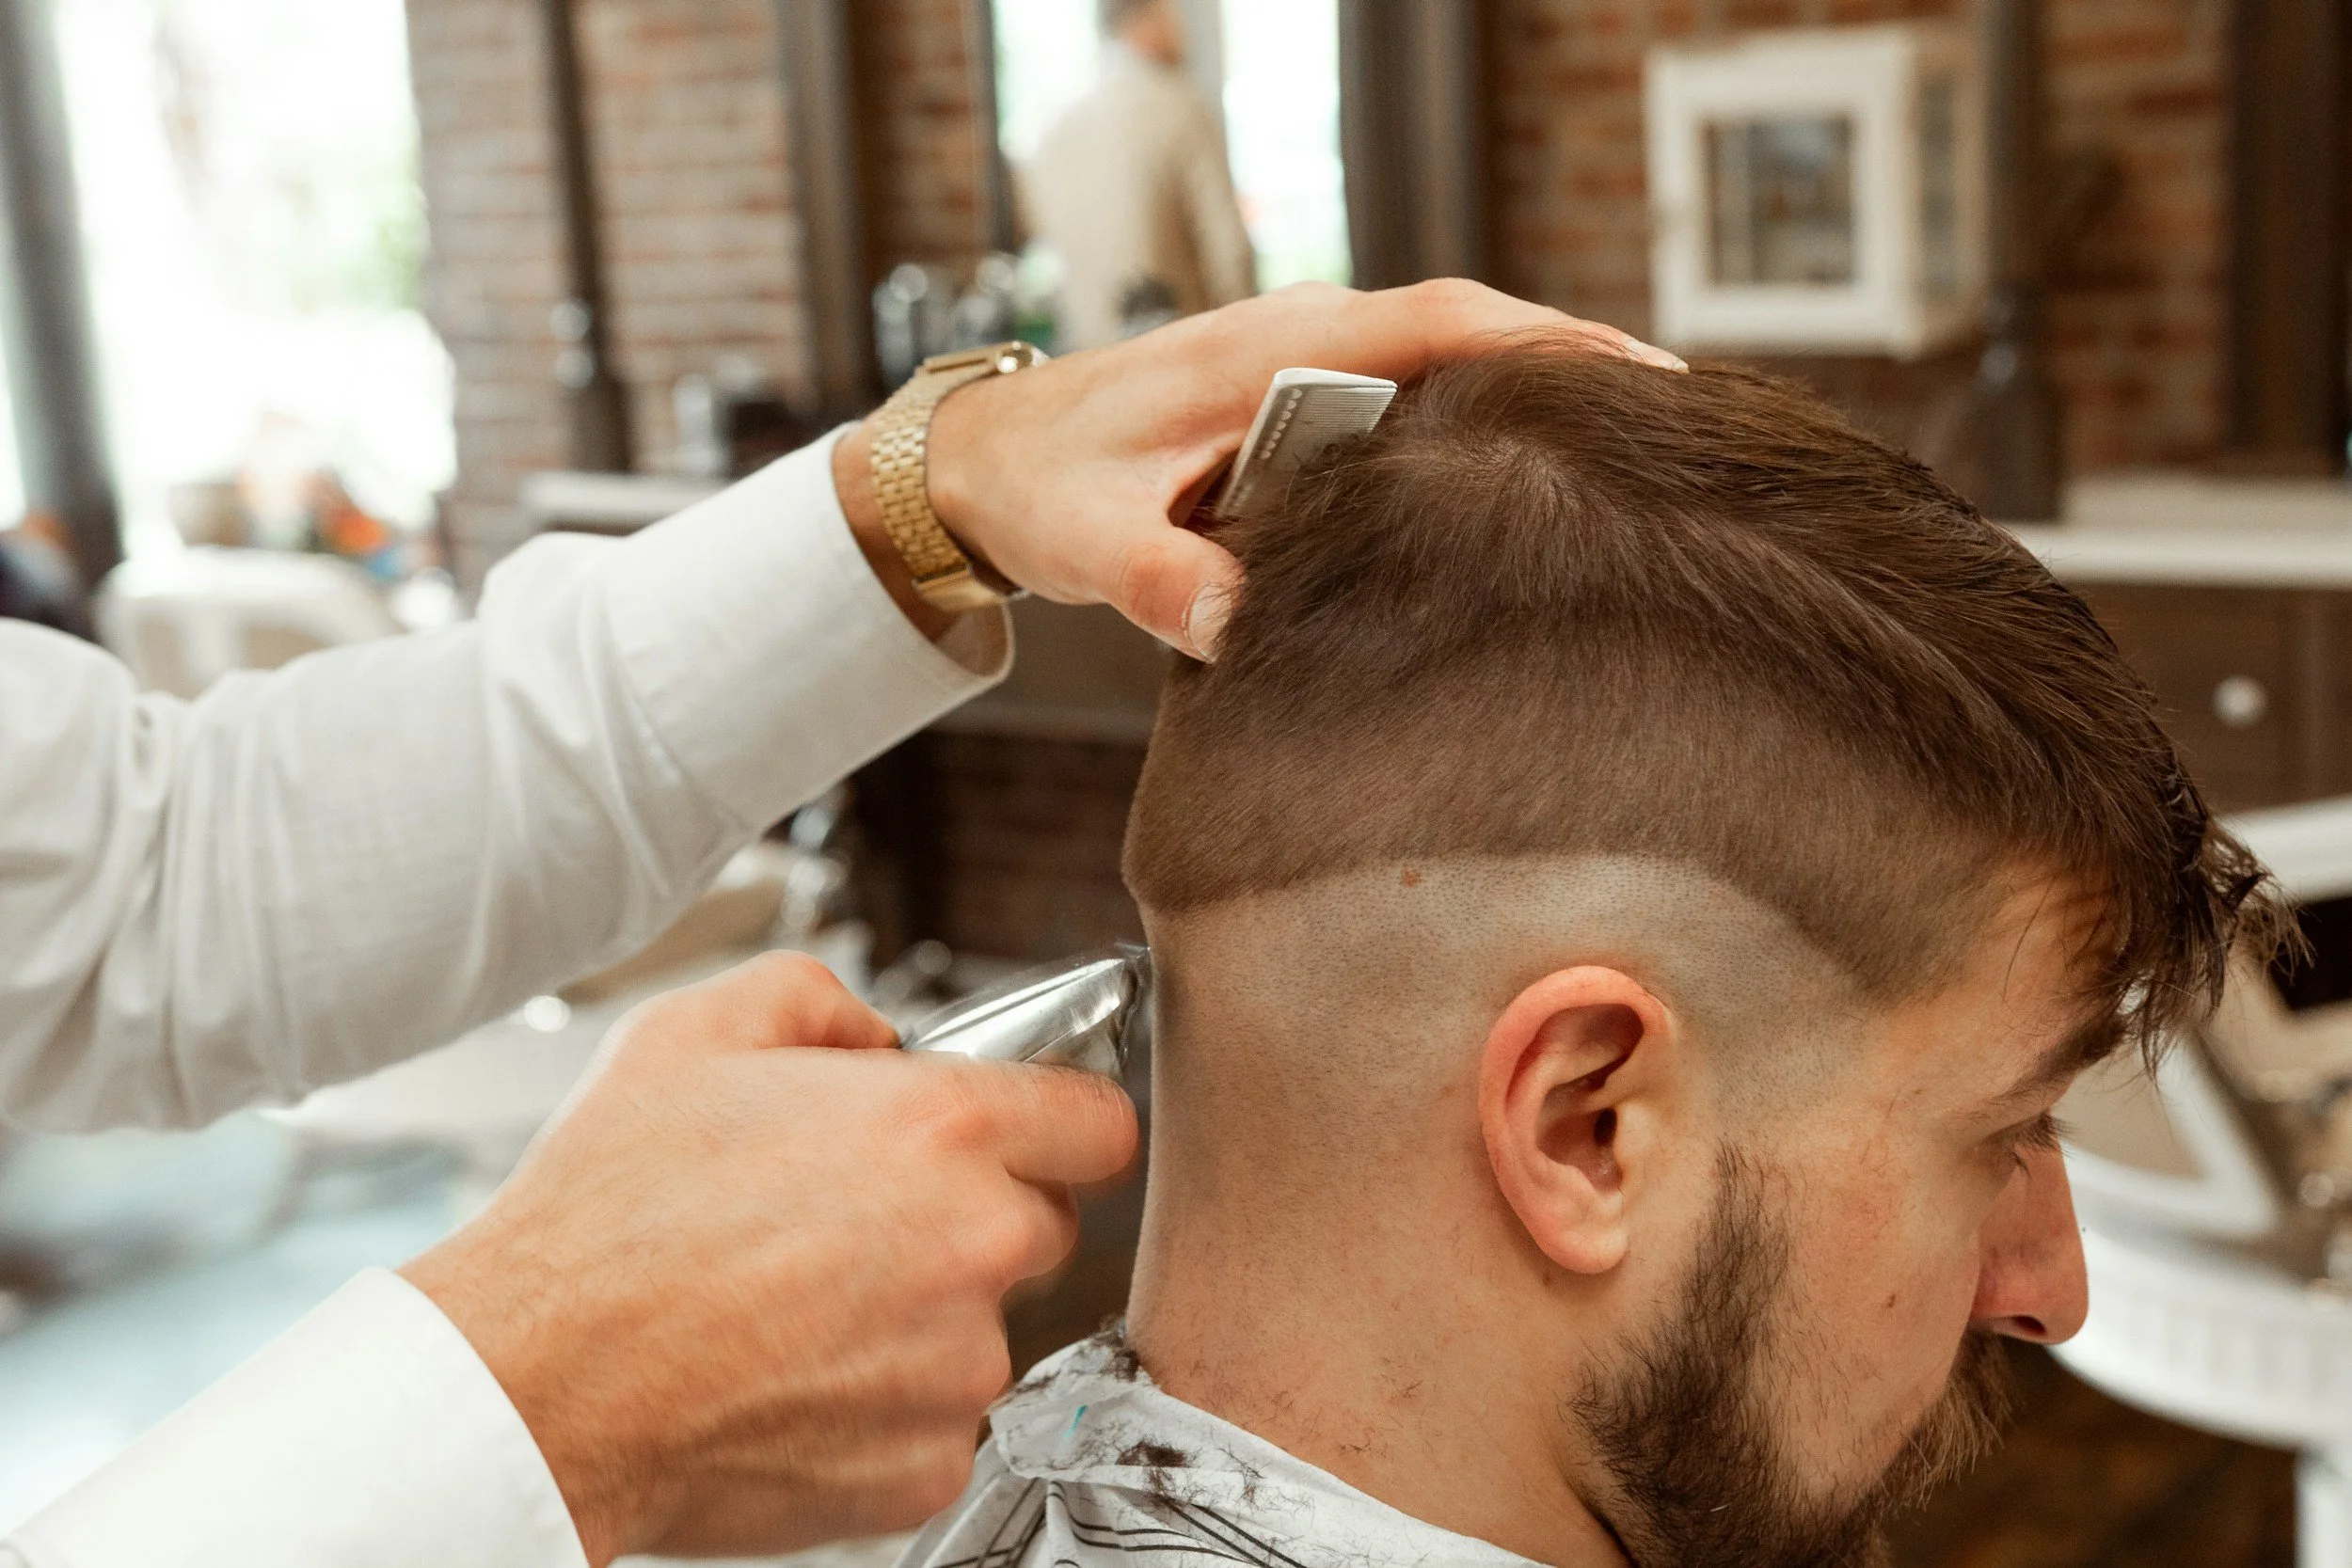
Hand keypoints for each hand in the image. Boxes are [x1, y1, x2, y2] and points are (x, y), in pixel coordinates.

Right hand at [398, 952, 1137, 1564]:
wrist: (539, 1381)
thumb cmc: (604, 1217)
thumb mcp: (694, 1031)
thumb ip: (819, 999)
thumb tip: (874, 1032)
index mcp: (941, 1129)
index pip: (1098, 1124)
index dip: (1059, 1123)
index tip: (1029, 1137)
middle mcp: (973, 1244)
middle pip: (1041, 1226)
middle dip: (974, 1217)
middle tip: (860, 1222)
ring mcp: (957, 1367)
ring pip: (985, 1330)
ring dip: (923, 1318)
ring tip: (801, 1306)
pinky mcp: (924, 1466)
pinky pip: (937, 1423)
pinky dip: (884, 1408)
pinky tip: (795, 1376)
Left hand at [834, 279, 1680, 657]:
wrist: (986, 458)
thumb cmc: (1042, 481)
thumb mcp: (1092, 537)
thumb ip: (1161, 581)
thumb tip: (1233, 629)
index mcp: (1275, 347)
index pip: (1442, 324)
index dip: (1549, 342)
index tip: (1643, 380)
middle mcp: (1305, 338)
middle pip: (1474, 332)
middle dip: (1575, 369)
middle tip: (1678, 435)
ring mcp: (1306, 365)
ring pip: (1448, 363)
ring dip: (1531, 395)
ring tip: (1629, 460)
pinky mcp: (1300, 402)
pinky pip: (1411, 397)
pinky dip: (1474, 423)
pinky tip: (1517, 484)